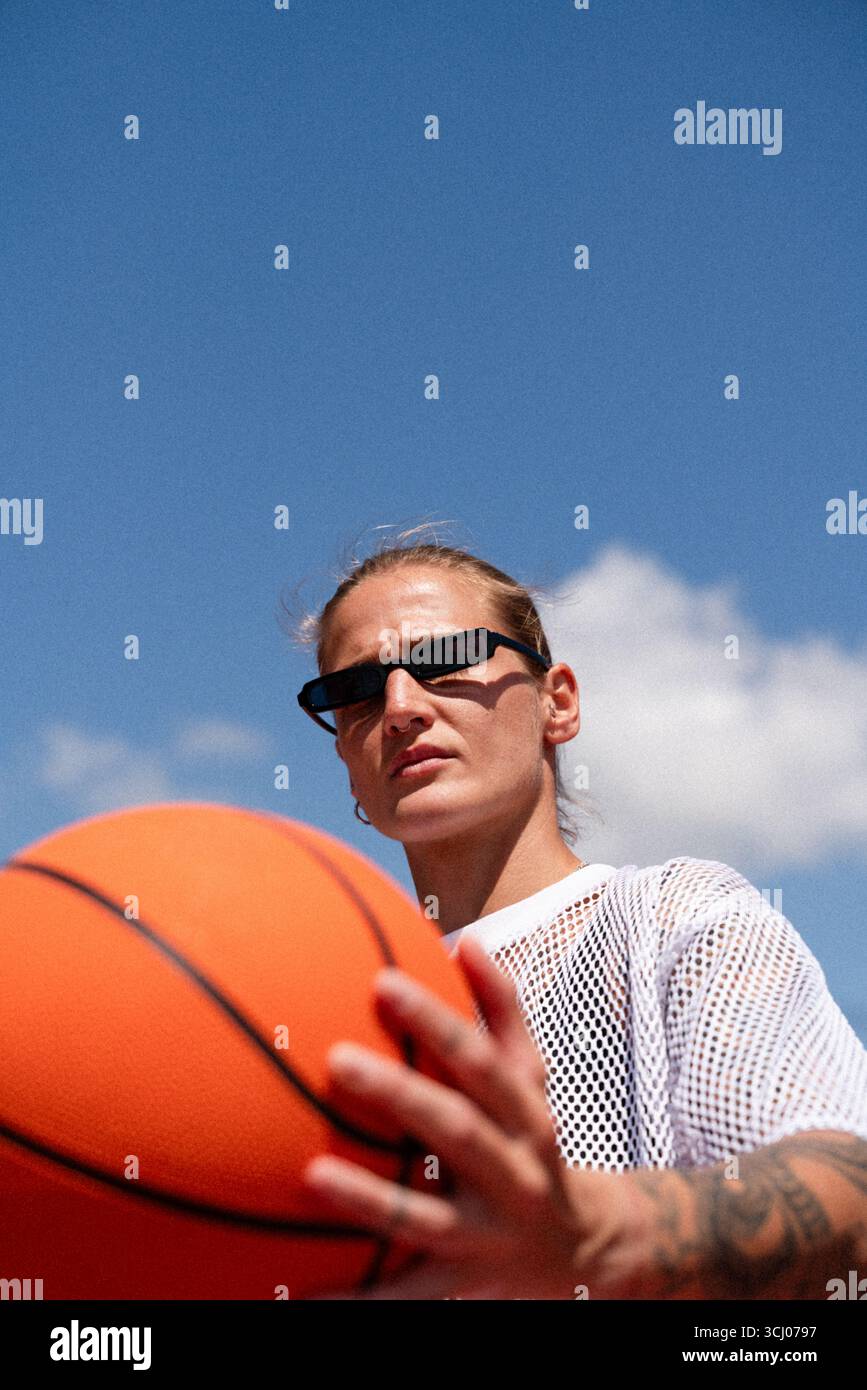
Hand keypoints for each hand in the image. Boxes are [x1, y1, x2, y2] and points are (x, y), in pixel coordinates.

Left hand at [301, 931, 629, 1298]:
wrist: (593, 1250)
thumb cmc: (535, 1141)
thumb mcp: (532, 1079)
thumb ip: (502, 1009)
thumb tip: (467, 939)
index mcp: (524, 1115)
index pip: (479, 1060)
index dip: (436, 1020)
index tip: (380, 981)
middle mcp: (511, 1173)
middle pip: (455, 1130)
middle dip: (399, 1095)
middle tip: (335, 1059)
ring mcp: (486, 1236)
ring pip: (425, 1219)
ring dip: (370, 1199)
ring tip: (311, 1175)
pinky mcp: (462, 1287)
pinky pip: (404, 1299)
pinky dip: (354, 1303)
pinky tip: (296, 1296)